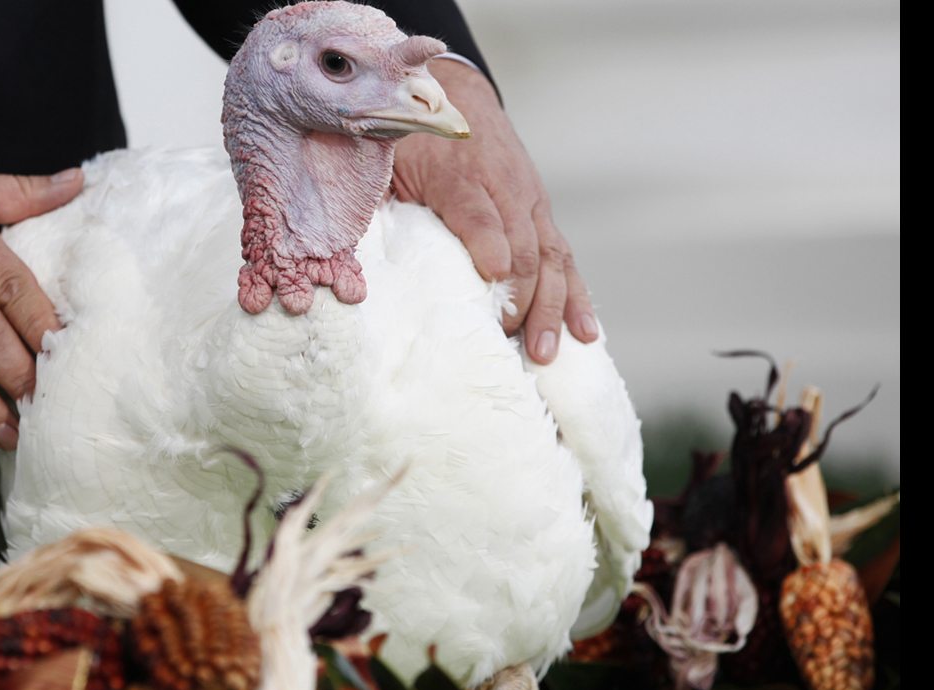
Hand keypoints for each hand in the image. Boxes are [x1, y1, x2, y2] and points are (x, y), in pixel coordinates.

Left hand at [392, 59, 598, 363]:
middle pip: (522, 246)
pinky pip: (563, 256)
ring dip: (552, 308)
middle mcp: (502, 186)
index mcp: (456, 173)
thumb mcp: (383, 156)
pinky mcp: (540, 211)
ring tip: (546, 354)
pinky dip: (577, 295)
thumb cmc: (409, 136)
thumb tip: (349, 257)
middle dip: (518, 298)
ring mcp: (528, 200)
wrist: (455, 91)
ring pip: (551, 257)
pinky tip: (585, 331)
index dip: (487, 243)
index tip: (491, 277)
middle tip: (504, 342)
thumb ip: (374, 199)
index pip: (477, 212)